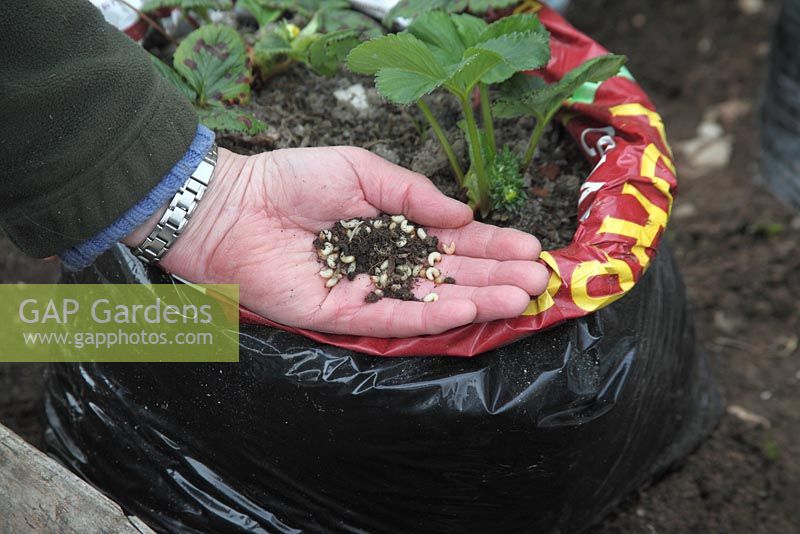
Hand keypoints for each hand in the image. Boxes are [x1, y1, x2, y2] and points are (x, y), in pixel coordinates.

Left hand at [125, 147, 548, 336]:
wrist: (232, 207)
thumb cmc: (292, 180)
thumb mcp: (362, 170)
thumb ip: (412, 193)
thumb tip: (463, 212)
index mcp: (393, 225)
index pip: (452, 239)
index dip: (491, 244)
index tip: (530, 248)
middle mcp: (387, 262)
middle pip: (451, 273)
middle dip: (497, 276)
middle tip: (540, 280)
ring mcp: (368, 291)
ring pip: (431, 300)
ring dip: (478, 299)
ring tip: (521, 297)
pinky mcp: (344, 316)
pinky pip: (394, 319)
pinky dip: (431, 315)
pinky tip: (468, 308)